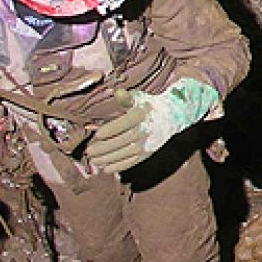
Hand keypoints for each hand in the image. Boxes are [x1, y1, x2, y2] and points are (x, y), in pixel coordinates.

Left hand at [85, 78, 220, 172]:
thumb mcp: (139, 99)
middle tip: (89, 151)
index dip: (112, 129)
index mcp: (142, 115)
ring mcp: (147, 143)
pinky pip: (132, 161)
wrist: (172, 117)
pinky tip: (107, 168)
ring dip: (109, 158)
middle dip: (105, 147)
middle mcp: (146, 130)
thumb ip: (126, 98)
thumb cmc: (149, 106)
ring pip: (126, 153)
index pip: (125, 123)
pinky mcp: (148, 153)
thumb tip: (118, 92)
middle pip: (123, 140)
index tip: (97, 134)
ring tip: (94, 160)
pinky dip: (119, 166)